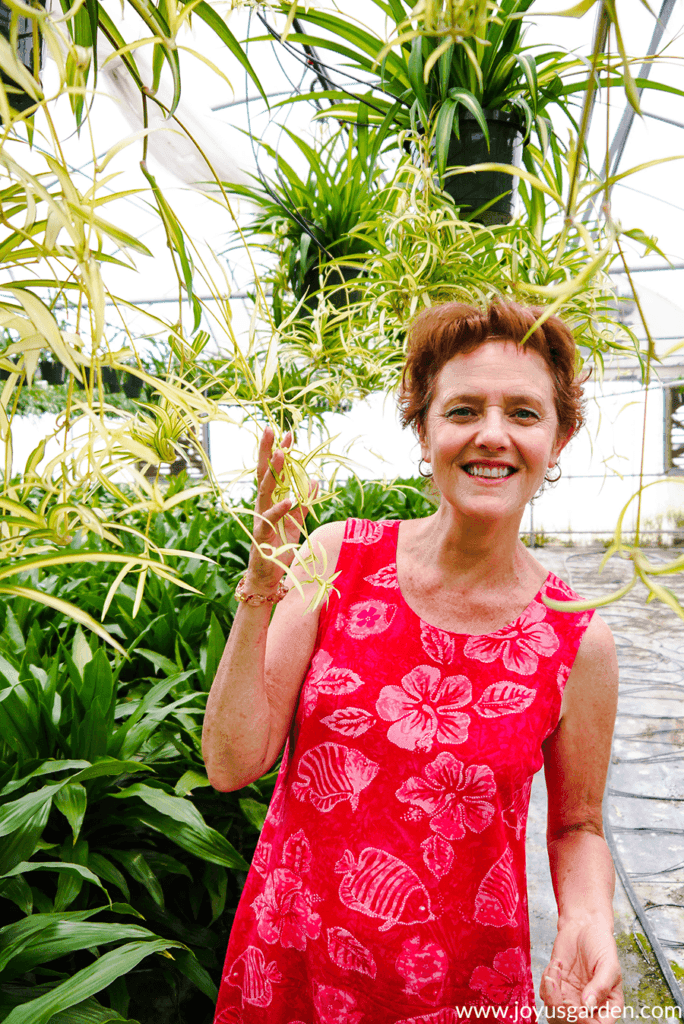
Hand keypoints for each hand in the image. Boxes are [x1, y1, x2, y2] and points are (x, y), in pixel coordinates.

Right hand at [246, 426, 316, 591]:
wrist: (267, 577)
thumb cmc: (279, 548)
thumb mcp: (295, 523)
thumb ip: (304, 503)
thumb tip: (314, 479)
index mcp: (270, 502)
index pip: (273, 472)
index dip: (279, 453)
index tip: (287, 434)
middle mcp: (261, 507)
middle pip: (263, 474)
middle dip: (268, 452)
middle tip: (272, 430)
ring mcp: (259, 520)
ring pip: (264, 491)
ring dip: (273, 473)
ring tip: (282, 455)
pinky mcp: (261, 536)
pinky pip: (270, 520)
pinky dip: (280, 509)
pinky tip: (290, 499)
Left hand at [540, 920, 622, 1015]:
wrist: (584, 926)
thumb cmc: (601, 944)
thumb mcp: (609, 963)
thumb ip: (601, 986)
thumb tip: (588, 1005)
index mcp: (608, 1006)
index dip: (580, 1020)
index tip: (569, 1003)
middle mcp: (589, 1007)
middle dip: (558, 1007)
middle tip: (555, 982)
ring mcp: (572, 999)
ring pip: (554, 1014)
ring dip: (550, 991)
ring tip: (556, 966)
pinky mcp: (558, 988)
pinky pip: (546, 995)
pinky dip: (546, 980)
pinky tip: (556, 964)